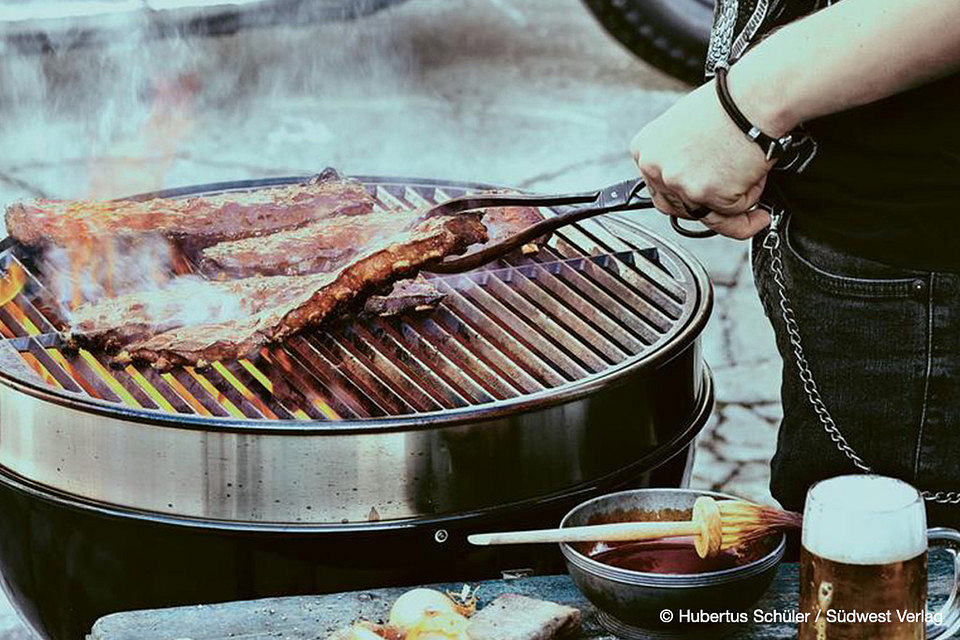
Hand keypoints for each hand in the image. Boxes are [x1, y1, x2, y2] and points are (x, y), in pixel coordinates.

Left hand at [630, 81, 774, 239]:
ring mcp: (679, 183)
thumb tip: (694, 176)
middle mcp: (656, 168)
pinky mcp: (706, 193)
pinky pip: (731, 211)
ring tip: (752, 192)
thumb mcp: (687, 126)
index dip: (685, 194)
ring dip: (731, 209)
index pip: (658, 188)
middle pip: (679, 207)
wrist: (756, 97)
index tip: (703, 196)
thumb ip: (681, 156)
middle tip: (730, 202)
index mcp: (646, 149)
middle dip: (706, 207)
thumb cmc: (731, 103)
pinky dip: (749, 199)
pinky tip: (757, 179)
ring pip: (706, 213)